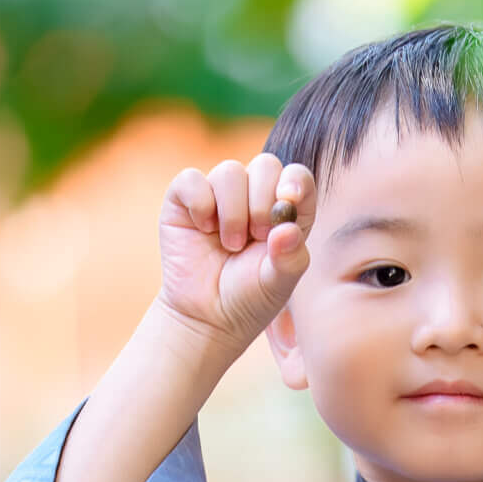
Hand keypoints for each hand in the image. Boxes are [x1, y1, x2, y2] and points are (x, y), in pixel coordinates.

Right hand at [157, 153, 317, 352]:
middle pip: (265, 164)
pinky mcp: (185, 199)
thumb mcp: (278, 285)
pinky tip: (203, 230)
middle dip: (262, 203)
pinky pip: (191, 179)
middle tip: (256, 237)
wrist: (206, 317)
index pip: (297, 177)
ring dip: (232, 212)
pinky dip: (199, 203)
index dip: (295, 181)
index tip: (288, 199)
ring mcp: (219, 194)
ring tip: (230, 245)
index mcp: (286, 211)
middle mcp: (254, 195)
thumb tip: (288, 229)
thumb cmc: (249, 299)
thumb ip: (289, 259)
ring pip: (229, 171)